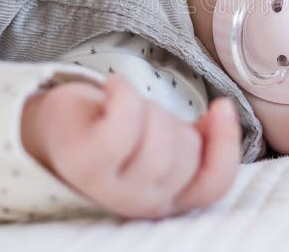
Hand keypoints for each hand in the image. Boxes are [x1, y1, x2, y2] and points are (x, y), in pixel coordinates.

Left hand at [20, 74, 241, 217]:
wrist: (61, 127)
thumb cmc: (118, 131)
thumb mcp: (166, 138)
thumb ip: (200, 139)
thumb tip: (223, 113)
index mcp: (168, 200)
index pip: (214, 185)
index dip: (227, 145)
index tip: (221, 106)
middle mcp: (141, 203)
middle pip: (186, 157)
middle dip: (176, 121)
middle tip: (152, 112)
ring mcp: (112, 188)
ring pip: (158, 145)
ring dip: (149, 110)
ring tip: (130, 104)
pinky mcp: (86, 163)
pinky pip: (123, 125)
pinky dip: (123, 95)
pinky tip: (114, 85)